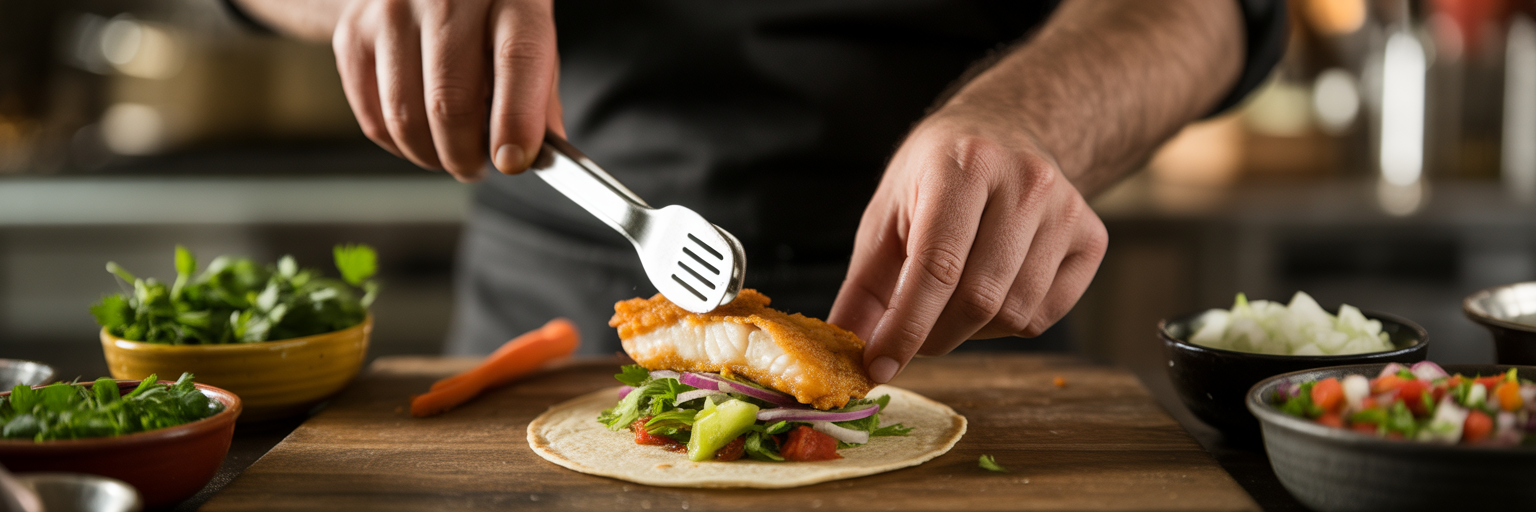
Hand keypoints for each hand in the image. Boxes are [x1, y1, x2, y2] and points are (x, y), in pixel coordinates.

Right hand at [331, 0, 563, 181]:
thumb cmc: (488, 12)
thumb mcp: (530, 35)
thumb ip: (540, 94)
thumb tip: (533, 156)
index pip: (517, 59)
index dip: (515, 120)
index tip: (512, 161)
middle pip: (449, 100)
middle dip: (465, 154)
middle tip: (476, 166)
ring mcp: (392, 12)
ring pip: (405, 118)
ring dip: (431, 156)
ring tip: (450, 154)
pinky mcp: (354, 33)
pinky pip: (373, 119)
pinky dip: (399, 145)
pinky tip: (420, 136)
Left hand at [828, 105, 1107, 383]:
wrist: (1004, 131)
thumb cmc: (935, 177)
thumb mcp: (887, 213)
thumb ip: (865, 285)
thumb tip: (848, 351)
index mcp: (963, 165)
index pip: (937, 266)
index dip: (906, 327)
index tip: (879, 365)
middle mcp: (1025, 181)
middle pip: (980, 297)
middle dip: (934, 337)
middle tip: (910, 340)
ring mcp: (1067, 208)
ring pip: (1014, 313)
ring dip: (970, 333)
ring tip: (948, 305)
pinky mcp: (1092, 237)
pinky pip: (1044, 315)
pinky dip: (1005, 325)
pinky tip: (989, 292)